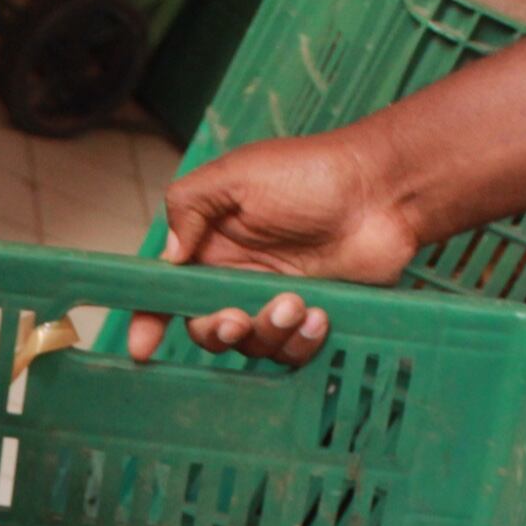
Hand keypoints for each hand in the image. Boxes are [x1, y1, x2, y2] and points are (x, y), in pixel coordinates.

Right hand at [128, 129, 420, 365]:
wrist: (384, 191)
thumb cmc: (313, 173)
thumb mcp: (236, 175)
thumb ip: (189, 207)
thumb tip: (168, 256)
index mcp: (212, 243)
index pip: (170, 288)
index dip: (150, 319)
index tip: (141, 347)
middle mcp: (239, 275)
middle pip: (206, 327)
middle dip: (217, 331)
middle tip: (237, 319)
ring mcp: (275, 299)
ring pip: (251, 345)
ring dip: (268, 332)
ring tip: (297, 303)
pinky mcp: (311, 318)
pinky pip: (291, 352)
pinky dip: (302, 341)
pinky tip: (321, 314)